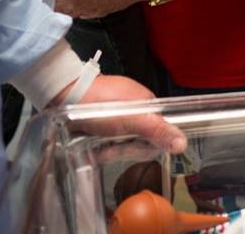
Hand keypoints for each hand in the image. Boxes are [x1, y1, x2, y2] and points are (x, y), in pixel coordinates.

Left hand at [49, 74, 185, 153]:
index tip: (128, 149)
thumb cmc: (98, 106)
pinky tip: (91, 142)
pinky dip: (100, 141)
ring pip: (122, 136)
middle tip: (108, 148)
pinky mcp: (99, 112)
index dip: (145, 143)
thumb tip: (183, 143)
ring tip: (97, 146)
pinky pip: (107, 133)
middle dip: (124, 146)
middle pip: (139, 134)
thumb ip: (156, 131)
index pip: (157, 129)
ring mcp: (115, 107)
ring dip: (110, 146)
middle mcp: (133, 103)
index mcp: (146, 100)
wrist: (61, 94)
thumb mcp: (130, 121)